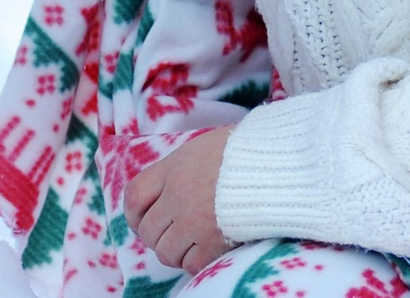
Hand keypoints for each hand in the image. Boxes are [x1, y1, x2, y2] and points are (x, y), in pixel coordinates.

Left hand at [121, 128, 234, 274]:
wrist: (276, 163)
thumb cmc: (246, 150)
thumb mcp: (205, 146)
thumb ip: (184, 167)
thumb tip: (172, 186)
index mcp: (174, 168)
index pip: (134, 196)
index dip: (133, 214)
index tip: (141, 220)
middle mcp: (177, 195)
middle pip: (148, 230)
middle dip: (157, 237)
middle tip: (173, 235)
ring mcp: (193, 220)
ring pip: (166, 252)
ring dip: (176, 252)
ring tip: (192, 244)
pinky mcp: (213, 241)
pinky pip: (191, 264)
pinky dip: (196, 262)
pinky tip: (208, 250)